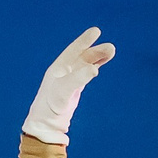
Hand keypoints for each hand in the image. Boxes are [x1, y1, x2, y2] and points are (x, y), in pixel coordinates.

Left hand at [22, 27, 115, 146]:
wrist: (46, 125)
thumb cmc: (50, 107)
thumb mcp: (64, 91)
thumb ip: (78, 79)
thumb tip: (94, 69)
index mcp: (58, 68)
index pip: (73, 50)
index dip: (84, 40)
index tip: (96, 31)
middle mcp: (63, 72)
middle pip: (82, 56)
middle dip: (96, 51)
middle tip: (111, 48)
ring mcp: (68, 81)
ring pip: (85, 65)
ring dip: (97, 58)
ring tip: (111, 52)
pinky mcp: (73, 90)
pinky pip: (85, 74)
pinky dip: (93, 68)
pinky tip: (100, 66)